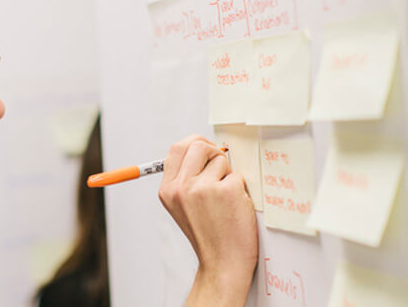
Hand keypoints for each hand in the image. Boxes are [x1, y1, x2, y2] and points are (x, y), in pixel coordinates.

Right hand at [158, 134, 257, 305]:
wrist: (222, 263)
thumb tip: (202, 148)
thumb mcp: (182, 206)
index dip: (195, 143)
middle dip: (212, 150)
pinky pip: (237, 175)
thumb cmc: (208, 234)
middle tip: (221, 163)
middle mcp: (182, 187)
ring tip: (226, 198)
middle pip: (197, 144)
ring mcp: (203, 188)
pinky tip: (235, 207)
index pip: (178, 148)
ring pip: (220, 159)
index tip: (207, 149)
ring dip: (227, 174)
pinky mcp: (227, 191)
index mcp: (168, 189)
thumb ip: (185, 178)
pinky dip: (240, 189)